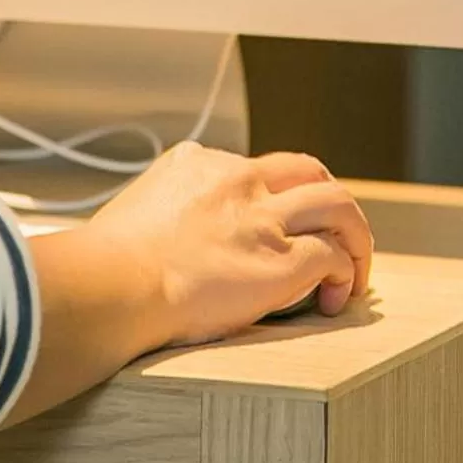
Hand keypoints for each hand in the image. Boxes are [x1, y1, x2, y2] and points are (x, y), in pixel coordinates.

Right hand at [84, 142, 372, 348]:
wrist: (112, 286)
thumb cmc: (106, 266)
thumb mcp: (132, 210)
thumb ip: (159, 212)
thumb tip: (151, 238)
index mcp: (198, 163)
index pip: (255, 166)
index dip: (274, 194)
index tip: (275, 221)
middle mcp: (238, 180)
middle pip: (308, 171)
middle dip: (329, 200)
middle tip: (336, 231)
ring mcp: (264, 219)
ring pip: (338, 206)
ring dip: (356, 236)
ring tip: (356, 267)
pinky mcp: (282, 260)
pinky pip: (335, 257)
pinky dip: (345, 276)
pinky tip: (335, 299)